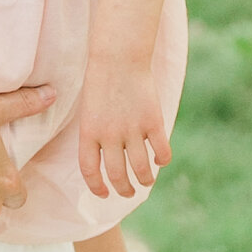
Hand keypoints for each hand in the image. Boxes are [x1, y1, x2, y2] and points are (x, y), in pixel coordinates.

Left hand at [77, 54, 167, 203]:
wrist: (119, 57)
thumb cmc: (101, 80)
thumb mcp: (89, 110)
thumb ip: (95, 134)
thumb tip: (105, 158)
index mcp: (88, 132)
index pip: (90, 171)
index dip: (97, 187)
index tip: (104, 194)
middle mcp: (109, 135)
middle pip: (117, 175)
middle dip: (124, 189)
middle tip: (128, 192)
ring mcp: (132, 129)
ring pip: (141, 168)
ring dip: (145, 180)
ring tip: (146, 182)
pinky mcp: (153, 121)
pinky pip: (161, 150)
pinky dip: (162, 159)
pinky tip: (160, 159)